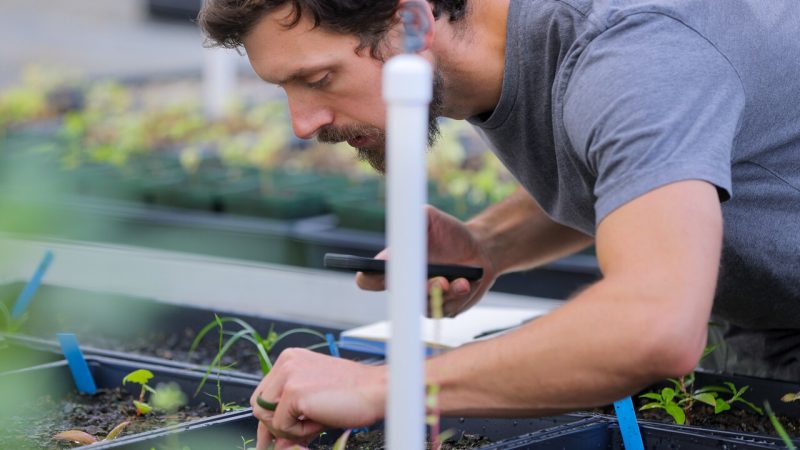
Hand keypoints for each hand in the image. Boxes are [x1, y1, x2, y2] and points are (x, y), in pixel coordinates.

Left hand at [250, 348, 384, 448]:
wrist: (377, 391)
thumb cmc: (354, 393)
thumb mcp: (315, 399)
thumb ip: (292, 414)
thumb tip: (275, 441)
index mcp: (290, 359)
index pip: (264, 393)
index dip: (269, 417)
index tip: (272, 436)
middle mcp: (286, 363)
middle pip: (259, 404)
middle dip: (274, 426)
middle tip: (292, 439)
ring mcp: (288, 375)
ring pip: (265, 416)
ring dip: (288, 430)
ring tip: (313, 424)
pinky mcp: (293, 392)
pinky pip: (281, 426)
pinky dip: (298, 433)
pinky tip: (319, 421)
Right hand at [357, 205, 497, 316]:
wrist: (479, 248)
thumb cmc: (449, 232)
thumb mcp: (428, 217)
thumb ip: (411, 219)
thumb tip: (399, 227)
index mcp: (395, 266)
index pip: (369, 279)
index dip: (367, 278)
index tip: (376, 272)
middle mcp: (406, 286)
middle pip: (401, 297)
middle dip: (421, 288)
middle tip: (438, 281)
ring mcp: (424, 299)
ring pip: (427, 306)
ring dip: (445, 293)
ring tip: (460, 281)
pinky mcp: (444, 308)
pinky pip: (445, 310)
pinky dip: (458, 297)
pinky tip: (466, 283)